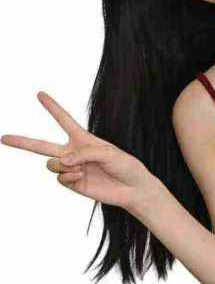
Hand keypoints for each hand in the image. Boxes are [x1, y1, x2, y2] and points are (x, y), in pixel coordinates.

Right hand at [1, 90, 151, 209]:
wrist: (133, 188)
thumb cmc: (125, 165)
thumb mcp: (108, 152)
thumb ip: (83, 153)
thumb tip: (62, 161)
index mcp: (83, 139)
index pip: (64, 120)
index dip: (52, 107)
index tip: (40, 94)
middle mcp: (74, 153)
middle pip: (41, 146)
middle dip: (21, 142)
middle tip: (3, 138)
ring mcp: (72, 169)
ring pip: (51, 164)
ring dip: (62, 165)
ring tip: (78, 169)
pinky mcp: (73, 184)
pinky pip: (60, 177)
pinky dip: (68, 176)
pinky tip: (81, 176)